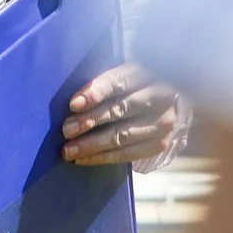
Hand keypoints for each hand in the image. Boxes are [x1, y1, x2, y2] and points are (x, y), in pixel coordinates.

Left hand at [62, 62, 185, 166]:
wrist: (166, 106)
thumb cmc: (133, 89)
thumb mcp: (123, 76)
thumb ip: (103, 85)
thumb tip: (72, 103)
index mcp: (146, 73)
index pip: (118, 82)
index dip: (96, 93)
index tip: (73, 104)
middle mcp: (159, 96)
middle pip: (120, 109)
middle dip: (90, 120)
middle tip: (66, 130)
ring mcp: (162, 122)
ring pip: (122, 135)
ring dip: (92, 144)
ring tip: (69, 150)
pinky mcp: (161, 143)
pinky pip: (128, 154)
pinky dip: (103, 157)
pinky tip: (83, 159)